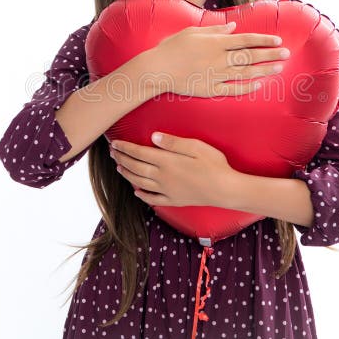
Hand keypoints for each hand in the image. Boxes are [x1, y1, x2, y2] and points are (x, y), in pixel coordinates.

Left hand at [109, 131, 237, 207]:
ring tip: (119, 168)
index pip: (139, 153)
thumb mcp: (196, 147)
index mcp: (167, 162)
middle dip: (122, 159)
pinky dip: (142, 195)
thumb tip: (153, 137)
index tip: (115, 143)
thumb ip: (173, 142)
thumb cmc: (214, 165)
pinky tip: (136, 192)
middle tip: (113, 153)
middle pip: (136, 167)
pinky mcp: (174, 201)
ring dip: (127, 174)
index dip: (125, 148)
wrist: (225, 190)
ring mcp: (167, 190)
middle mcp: (163, 177)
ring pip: (140, 182)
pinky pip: (153, 199)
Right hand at [149, 21, 289, 97]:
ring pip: (246, 73)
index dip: (263, 40)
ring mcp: (216, 75)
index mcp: (215, 42)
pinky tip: (259, 85)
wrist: (157, 69)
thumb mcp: (192, 32)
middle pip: (250, 56)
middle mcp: (219, 58)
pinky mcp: (210, 89)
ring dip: (264, 70)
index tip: (277, 40)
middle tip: (287, 54)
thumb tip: (233, 26)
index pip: (246, 40)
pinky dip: (247, 87)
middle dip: (270, 54)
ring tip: (278, 68)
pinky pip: (233, 89)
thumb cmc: (171, 47)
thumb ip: (214, 29)